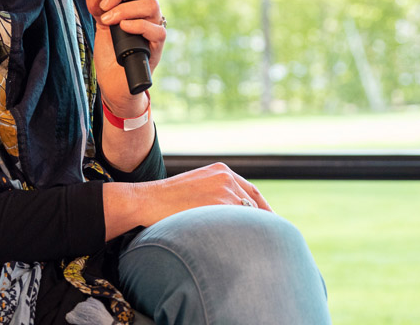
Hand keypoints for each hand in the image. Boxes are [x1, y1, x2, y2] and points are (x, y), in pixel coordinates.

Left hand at [84, 0, 164, 110]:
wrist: (114, 82)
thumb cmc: (111, 52)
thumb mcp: (101, 25)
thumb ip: (97, 7)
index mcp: (139, 2)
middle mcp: (150, 12)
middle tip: (105, 6)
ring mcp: (155, 28)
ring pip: (151, 4)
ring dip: (125, 9)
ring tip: (108, 20)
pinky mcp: (157, 46)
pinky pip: (155, 29)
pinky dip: (137, 25)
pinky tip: (122, 28)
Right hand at [107, 163, 272, 234]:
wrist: (147, 200)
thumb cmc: (166, 201)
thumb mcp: (196, 187)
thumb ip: (215, 194)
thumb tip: (231, 215)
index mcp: (222, 171)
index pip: (251, 192)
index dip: (263, 209)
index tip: (271, 223)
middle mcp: (227, 178)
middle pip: (255, 204)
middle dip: (263, 221)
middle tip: (271, 239)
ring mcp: (225, 190)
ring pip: (248, 215)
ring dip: (250, 231)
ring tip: (255, 249)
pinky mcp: (220, 204)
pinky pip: (238, 224)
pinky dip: (240, 235)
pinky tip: (238, 248)